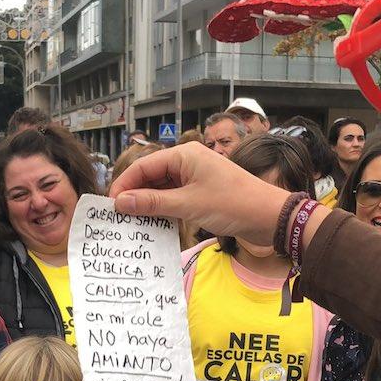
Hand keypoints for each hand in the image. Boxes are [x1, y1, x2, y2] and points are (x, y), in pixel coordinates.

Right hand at [109, 142, 289, 247]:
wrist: (270, 217)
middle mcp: (188, 163)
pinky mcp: (202, 194)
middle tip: (118, 218)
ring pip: (162, 189)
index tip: (110, 206)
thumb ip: (153, 203)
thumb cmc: (234, 204)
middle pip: (151, 177)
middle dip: (134, 195)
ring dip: (148, 205)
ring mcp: (196, 179)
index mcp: (184, 156)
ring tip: (133, 223)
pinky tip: (154, 225)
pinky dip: (163, 211)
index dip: (124, 185)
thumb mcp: (189, 204)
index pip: (144, 166)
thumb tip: (120, 202)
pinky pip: (175, 199)